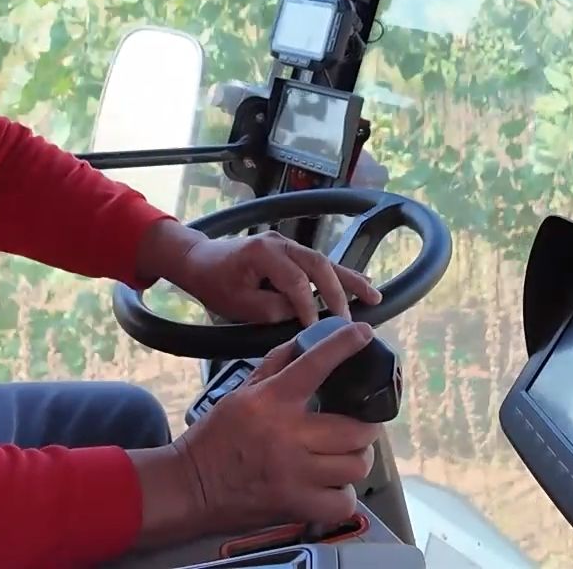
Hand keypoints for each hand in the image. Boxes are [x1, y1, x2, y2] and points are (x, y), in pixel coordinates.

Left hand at [151, 225, 382, 324]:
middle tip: (351, 318)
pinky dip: (339, 275)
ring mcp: (287, 244)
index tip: (318, 329)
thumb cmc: (213, 282)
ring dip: (349, 279)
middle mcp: (280, 242)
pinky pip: (319, 263)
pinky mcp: (290, 252)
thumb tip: (297, 313)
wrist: (198, 259)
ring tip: (373, 296)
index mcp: (264, 251)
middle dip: (338, 291)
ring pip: (324, 261)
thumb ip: (269, 308)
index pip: (295, 281)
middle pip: (318, 265)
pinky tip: (360, 284)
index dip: (308, 306)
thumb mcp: (236, 303)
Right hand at [176, 321, 384, 529]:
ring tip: (347, 454)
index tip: (364, 334)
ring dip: (357, 458)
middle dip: (366, 424)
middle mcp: (289, 436)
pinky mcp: (296, 506)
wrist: (189, 487)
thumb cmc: (214, 439)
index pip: (316, 364)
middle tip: (360, 423)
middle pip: (356, 429)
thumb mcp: (239, 393)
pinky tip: (333, 485)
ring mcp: (295, 475)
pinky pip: (343, 502)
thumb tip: (304, 343)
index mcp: (272, 402)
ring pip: (356, 465)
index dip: (345, 344)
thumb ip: (275, 366)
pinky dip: (344, 494)